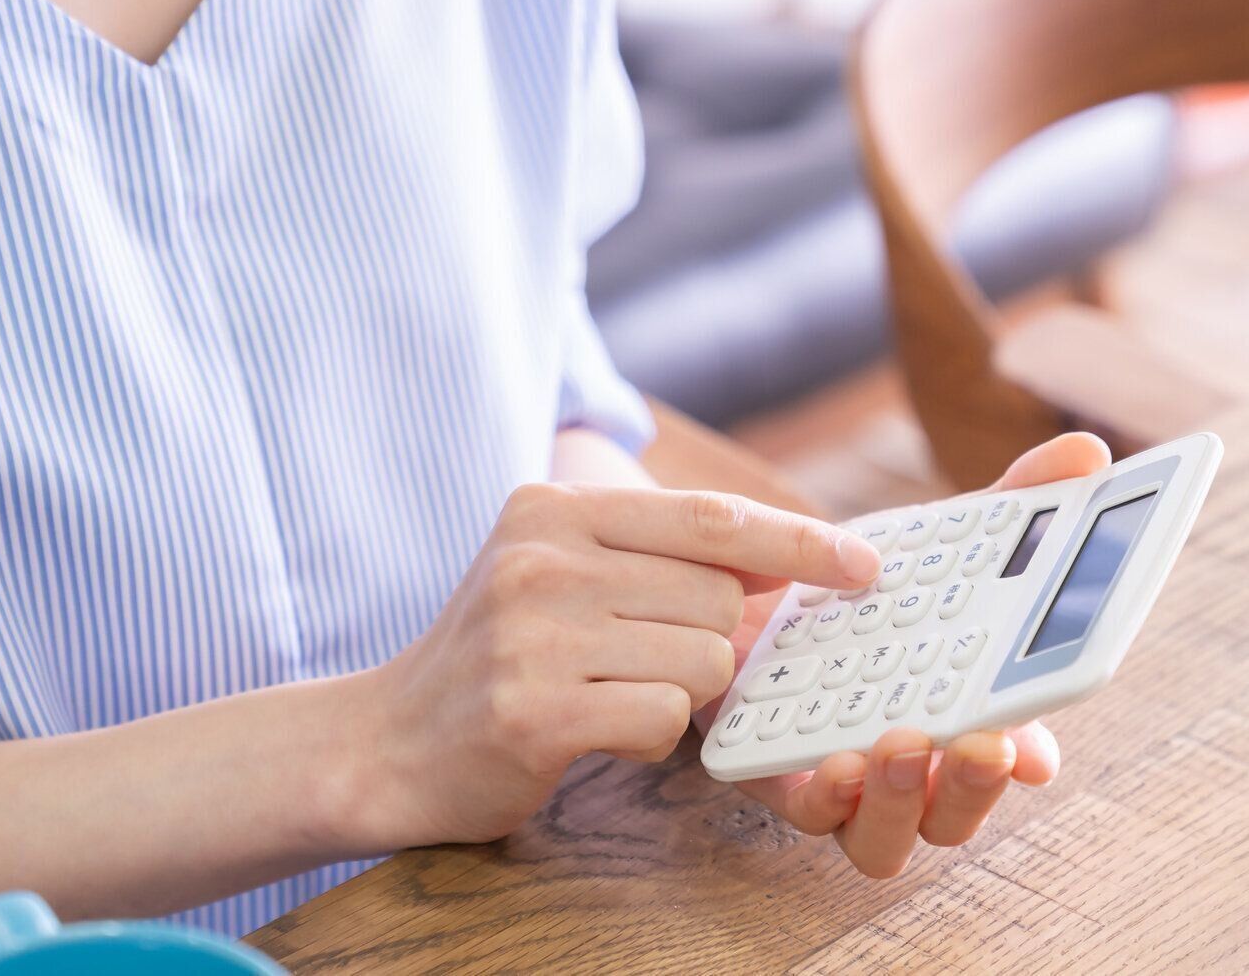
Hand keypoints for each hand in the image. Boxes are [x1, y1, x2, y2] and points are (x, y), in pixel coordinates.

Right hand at [362, 480, 883, 847]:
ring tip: (603, 692)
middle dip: (708, 640)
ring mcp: (535, 634)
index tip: (863, 565)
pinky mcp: (536, 710)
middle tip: (643, 659)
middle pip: (715, 597)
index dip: (797, 541)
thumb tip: (785, 567)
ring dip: (676, 690)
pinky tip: (590, 729)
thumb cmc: (498, 655)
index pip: (707, 516)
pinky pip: (663, 719)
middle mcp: (542, 557)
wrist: (385, 740)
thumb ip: (656, 557)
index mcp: (553, 508)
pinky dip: (646, 734)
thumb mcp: (559, 572)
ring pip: (700, 660)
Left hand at [716, 433, 1111, 876]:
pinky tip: (834, 760)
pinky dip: (826, 795)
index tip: (1039, 745)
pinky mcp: (778, 775)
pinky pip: (808, 814)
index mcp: (961, 715)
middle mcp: (911, 764)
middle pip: (957, 813)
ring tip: (902, 742)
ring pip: (888, 837)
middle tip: (984, 741)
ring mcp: (846, 780)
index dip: (1029, 758)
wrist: (745, 583)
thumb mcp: (935, 534)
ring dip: (903, 800)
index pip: (1011, 756)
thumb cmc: (860, 583)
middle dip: (976, 786)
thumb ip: (1014, 500)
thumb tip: (1087, 452)